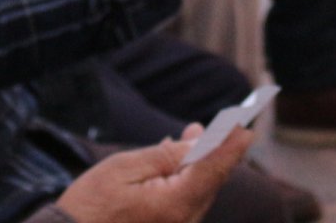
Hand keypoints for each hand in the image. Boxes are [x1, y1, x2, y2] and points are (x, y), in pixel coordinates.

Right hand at [55, 126, 252, 222]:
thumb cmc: (91, 207)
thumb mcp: (125, 169)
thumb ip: (166, 156)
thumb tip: (200, 143)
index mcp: (176, 205)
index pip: (213, 168)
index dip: (230, 144)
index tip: (244, 126)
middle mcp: (184, 222)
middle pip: (209, 181)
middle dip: (215, 150)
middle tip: (222, 123)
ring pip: (198, 192)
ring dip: (199, 163)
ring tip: (194, 134)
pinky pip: (185, 203)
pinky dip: (186, 180)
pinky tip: (178, 161)